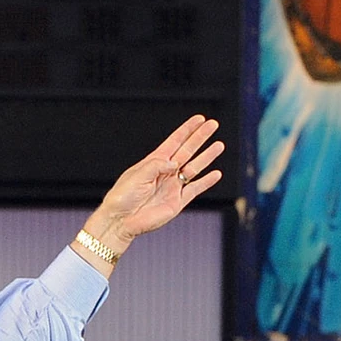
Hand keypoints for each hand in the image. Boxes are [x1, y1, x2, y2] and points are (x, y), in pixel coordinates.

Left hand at [80, 115, 225, 260]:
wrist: (120, 221)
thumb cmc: (123, 196)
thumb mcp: (137, 175)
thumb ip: (157, 165)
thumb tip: (175, 163)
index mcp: (154, 162)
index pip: (175, 141)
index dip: (187, 130)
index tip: (199, 119)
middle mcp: (166, 172)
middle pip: (187, 151)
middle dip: (200, 138)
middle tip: (213, 125)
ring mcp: (173, 186)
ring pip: (194, 168)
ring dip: (207, 157)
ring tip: (219, 145)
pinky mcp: (177, 202)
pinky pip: (195, 189)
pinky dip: (206, 182)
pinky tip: (216, 173)